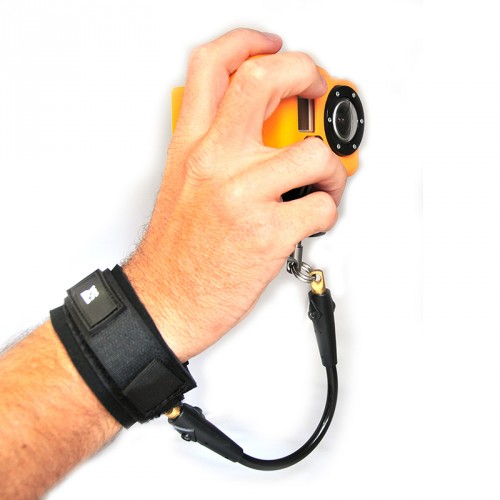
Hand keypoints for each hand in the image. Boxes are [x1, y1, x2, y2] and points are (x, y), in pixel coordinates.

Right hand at [125, 28, 346, 361]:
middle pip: (265, 81)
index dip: (247, 42)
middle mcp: (215, 163)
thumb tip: (253, 131)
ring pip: (313, 153)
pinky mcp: (268, 232)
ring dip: (333, 166)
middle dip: (305, 72)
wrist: (166, 302)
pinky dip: (328, 210)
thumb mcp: (181, 184)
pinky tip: (313, 216)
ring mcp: (243, 196)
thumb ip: (213, 150)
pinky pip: (322, 206)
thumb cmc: (175, 252)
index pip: (213, 67)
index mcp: (191, 148)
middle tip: (315, 86)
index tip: (271, 45)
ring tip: (324, 180)